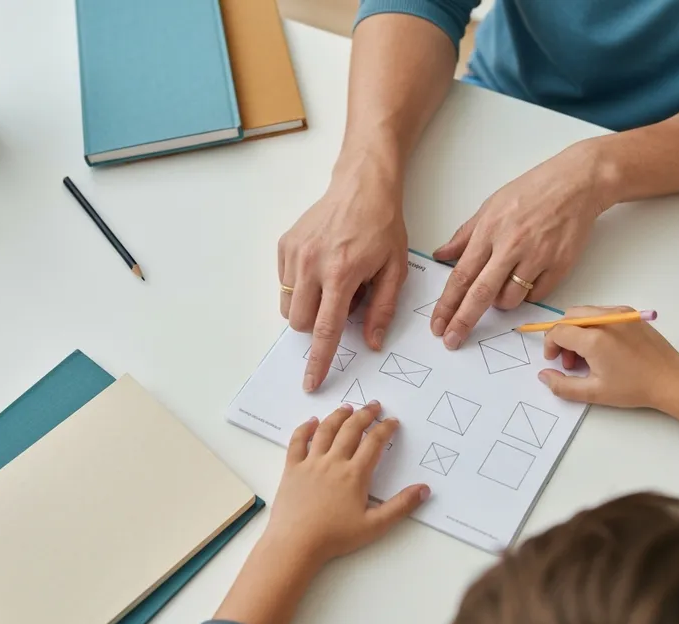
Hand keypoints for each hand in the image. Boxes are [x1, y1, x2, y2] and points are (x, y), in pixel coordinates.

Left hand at [214, 402, 428, 623]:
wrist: (296, 544)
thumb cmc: (335, 537)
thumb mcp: (374, 526)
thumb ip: (401, 506)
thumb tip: (424, 489)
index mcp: (355, 474)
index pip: (374, 442)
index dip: (385, 428)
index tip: (392, 421)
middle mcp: (333, 462)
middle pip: (351, 430)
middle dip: (365, 414)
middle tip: (374, 406)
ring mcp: (310, 463)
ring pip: (325, 430)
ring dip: (338, 416)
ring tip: (348, 407)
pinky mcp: (292, 469)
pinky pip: (297, 442)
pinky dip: (304, 429)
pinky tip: (311, 422)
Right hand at [279, 179, 407, 390]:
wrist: (361, 186)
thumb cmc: (382, 226)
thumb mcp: (394, 270)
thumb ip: (381, 309)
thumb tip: (370, 343)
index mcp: (341, 274)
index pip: (326, 330)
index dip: (319, 361)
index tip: (310, 382)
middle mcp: (311, 264)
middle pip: (300, 323)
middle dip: (317, 326)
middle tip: (343, 302)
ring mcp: (294, 253)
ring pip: (289, 306)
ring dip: (309, 307)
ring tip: (333, 283)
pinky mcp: (284, 245)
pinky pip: (285, 284)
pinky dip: (301, 286)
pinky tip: (322, 267)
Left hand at [429, 141, 611, 348]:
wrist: (577, 184)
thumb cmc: (533, 191)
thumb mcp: (491, 206)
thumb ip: (465, 235)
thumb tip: (441, 256)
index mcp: (490, 231)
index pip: (461, 275)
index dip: (447, 304)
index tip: (438, 325)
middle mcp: (511, 246)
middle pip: (481, 294)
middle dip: (463, 321)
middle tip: (452, 340)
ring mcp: (537, 258)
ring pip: (510, 300)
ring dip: (501, 302)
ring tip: (505, 282)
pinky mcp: (559, 266)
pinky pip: (536, 296)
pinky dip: (527, 294)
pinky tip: (528, 277)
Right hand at [538, 306, 678, 426]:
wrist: (671, 379)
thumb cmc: (634, 388)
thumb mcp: (594, 392)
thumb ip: (563, 385)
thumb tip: (543, 375)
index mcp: (594, 338)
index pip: (558, 331)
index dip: (549, 345)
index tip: (554, 361)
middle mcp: (605, 319)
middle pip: (569, 316)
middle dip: (562, 336)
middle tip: (570, 361)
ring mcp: (620, 313)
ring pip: (585, 312)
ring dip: (576, 330)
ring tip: (586, 356)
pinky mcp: (630, 314)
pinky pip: (601, 312)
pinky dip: (593, 325)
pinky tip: (602, 347)